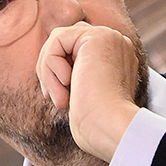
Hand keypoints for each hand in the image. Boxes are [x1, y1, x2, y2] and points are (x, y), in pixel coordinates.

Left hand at [36, 22, 140, 161]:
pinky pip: (56, 41)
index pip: (76, 50)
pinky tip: (66, 85)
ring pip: (58, 41)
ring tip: (60, 98)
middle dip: (50, 69)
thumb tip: (48, 68)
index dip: (60, 72)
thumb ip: (73, 76)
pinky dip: (51, 66)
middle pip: (66, 42)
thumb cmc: (97, 125)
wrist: (110, 128)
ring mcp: (108, 37)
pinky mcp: (95, 36)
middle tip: (55, 99)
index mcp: (117, 58)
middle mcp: (116, 43)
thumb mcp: (81, 96)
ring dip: (49, 72)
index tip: (61, 101)